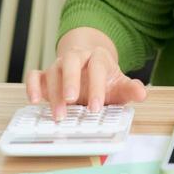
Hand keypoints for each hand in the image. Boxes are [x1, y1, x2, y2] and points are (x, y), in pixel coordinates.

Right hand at [24, 45, 147, 119]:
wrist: (88, 66)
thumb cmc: (104, 78)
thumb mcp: (118, 83)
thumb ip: (129, 89)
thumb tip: (142, 93)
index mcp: (97, 57)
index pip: (97, 67)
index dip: (97, 87)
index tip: (96, 108)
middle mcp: (76, 57)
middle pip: (71, 61)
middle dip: (70, 81)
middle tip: (72, 101)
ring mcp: (59, 65)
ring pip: (52, 71)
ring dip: (53, 93)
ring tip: (58, 115)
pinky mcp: (44, 75)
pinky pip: (34, 75)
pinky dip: (31, 86)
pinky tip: (34, 100)